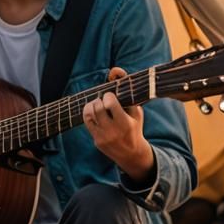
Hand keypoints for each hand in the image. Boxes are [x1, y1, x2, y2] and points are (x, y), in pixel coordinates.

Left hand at [82, 66, 154, 183]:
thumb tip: (115, 70)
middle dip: (99, 100)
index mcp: (126, 123)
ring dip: (92, 105)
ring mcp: (104, 137)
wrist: (132, 154)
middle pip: (98, 107)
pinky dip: (89, 113)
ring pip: (89, 114)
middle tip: (103, 100)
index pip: (110, 103)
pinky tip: (94, 112)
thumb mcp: (136, 110)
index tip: (111, 97)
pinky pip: (87, 122)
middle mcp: (114, 131)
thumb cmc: (135, 126)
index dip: (108, 96)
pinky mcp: (96, 141)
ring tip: (98, 104)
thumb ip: (126, 90)